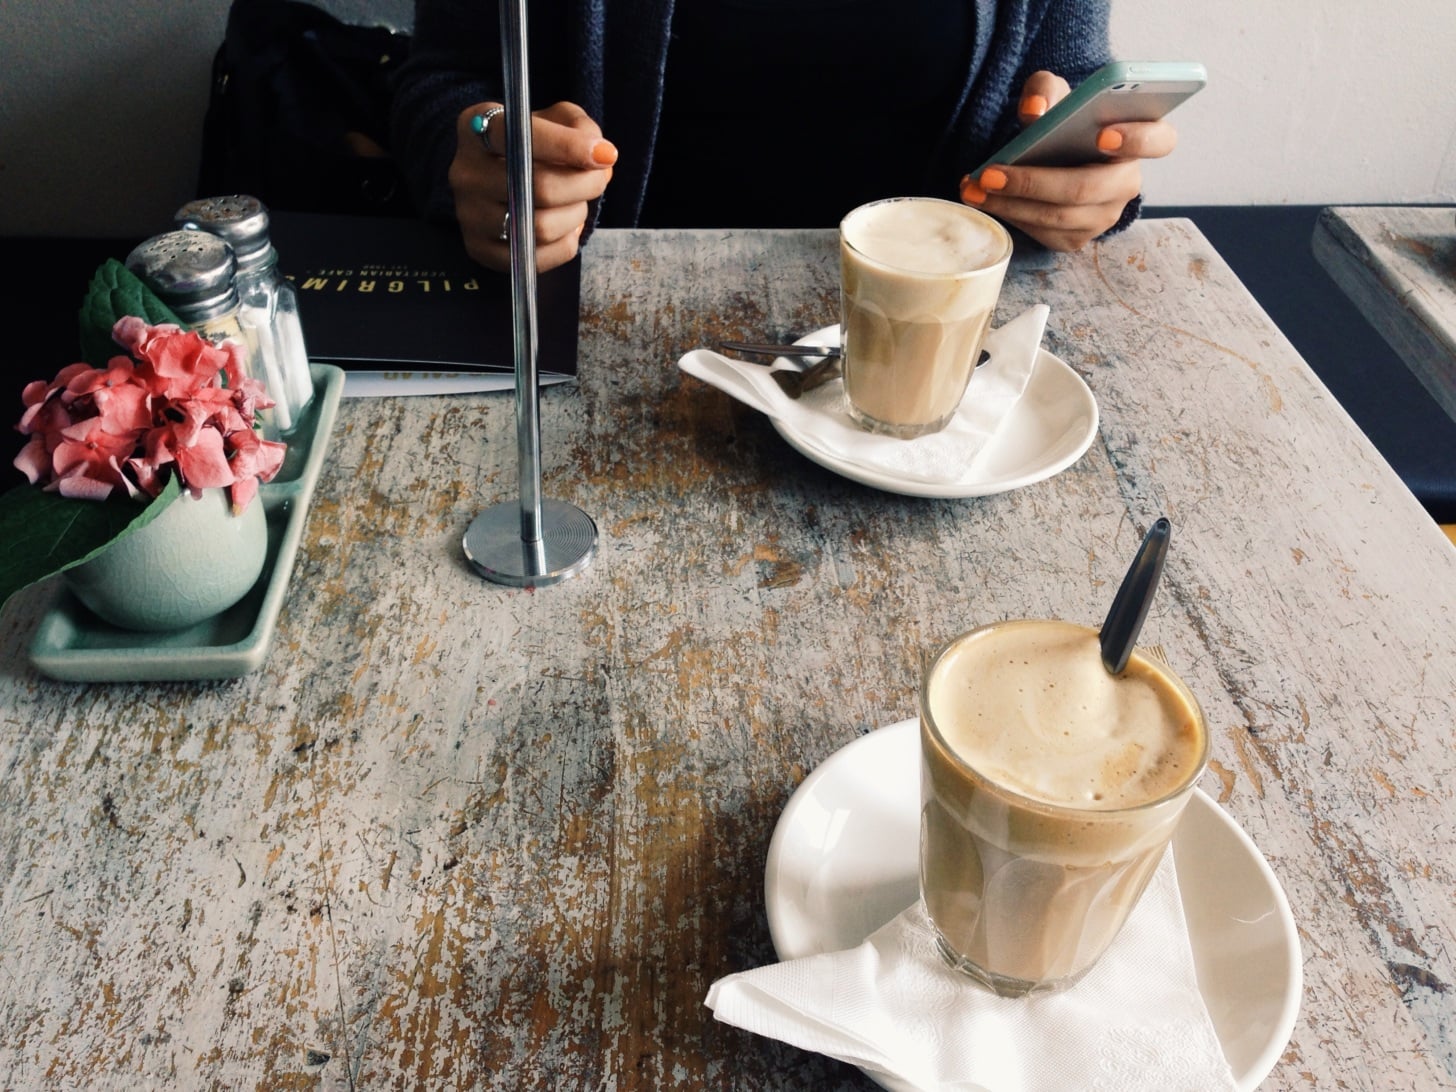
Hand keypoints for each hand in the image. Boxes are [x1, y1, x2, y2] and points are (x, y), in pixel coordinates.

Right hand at [448, 100, 617, 272]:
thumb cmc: (534, 145)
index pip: (521, 137)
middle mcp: (465, 172)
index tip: (605, 155)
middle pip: (539, 188)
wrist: (501, 178)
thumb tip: (602, 155)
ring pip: (540, 227)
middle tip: (599, 179)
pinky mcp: (480, 249)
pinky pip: (536, 257)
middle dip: (584, 186)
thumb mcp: (555, 120)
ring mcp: (469, 215)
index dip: (568, 147)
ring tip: (577, 203)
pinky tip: (566, 226)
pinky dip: (564, 244)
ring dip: (575, 215)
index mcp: (477, 127)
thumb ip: (581, 127)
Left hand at [960, 71, 1177, 251]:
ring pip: (1059, 216)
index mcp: (1141, 140)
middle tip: (990, 173)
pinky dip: (1011, 216)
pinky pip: (1044, 233)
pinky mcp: (1079, 238)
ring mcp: (1105, 215)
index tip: (1101, 134)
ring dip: (1011, 204)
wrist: (1053, 156)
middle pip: (1087, 188)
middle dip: (1033, 183)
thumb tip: (1035, 110)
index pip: (1159, 140)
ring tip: (974, 188)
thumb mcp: (1056, 94)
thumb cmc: (1063, 123)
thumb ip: (1045, 89)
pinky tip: (986, 201)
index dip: (1136, 139)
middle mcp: (1128, 183)